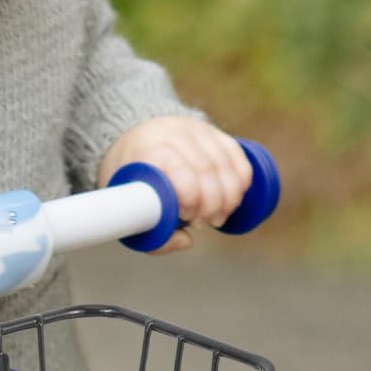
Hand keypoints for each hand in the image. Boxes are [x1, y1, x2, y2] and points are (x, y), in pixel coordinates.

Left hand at [98, 117, 252, 252]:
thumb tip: (187, 241)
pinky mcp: (212, 130)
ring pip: (226, 163)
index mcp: (148, 148)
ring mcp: (194, 128)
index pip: (182, 173)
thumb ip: (154, 235)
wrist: (131, 141)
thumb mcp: (128, 207)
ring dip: (230, 196)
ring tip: (218, 216)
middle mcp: (173, 132)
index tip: (188, 218)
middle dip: (213, 204)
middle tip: (205, 222)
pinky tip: (235, 197)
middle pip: (207, 170)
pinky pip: (236, 153)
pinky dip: (242, 178)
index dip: (192, 200)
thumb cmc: (130, 180)